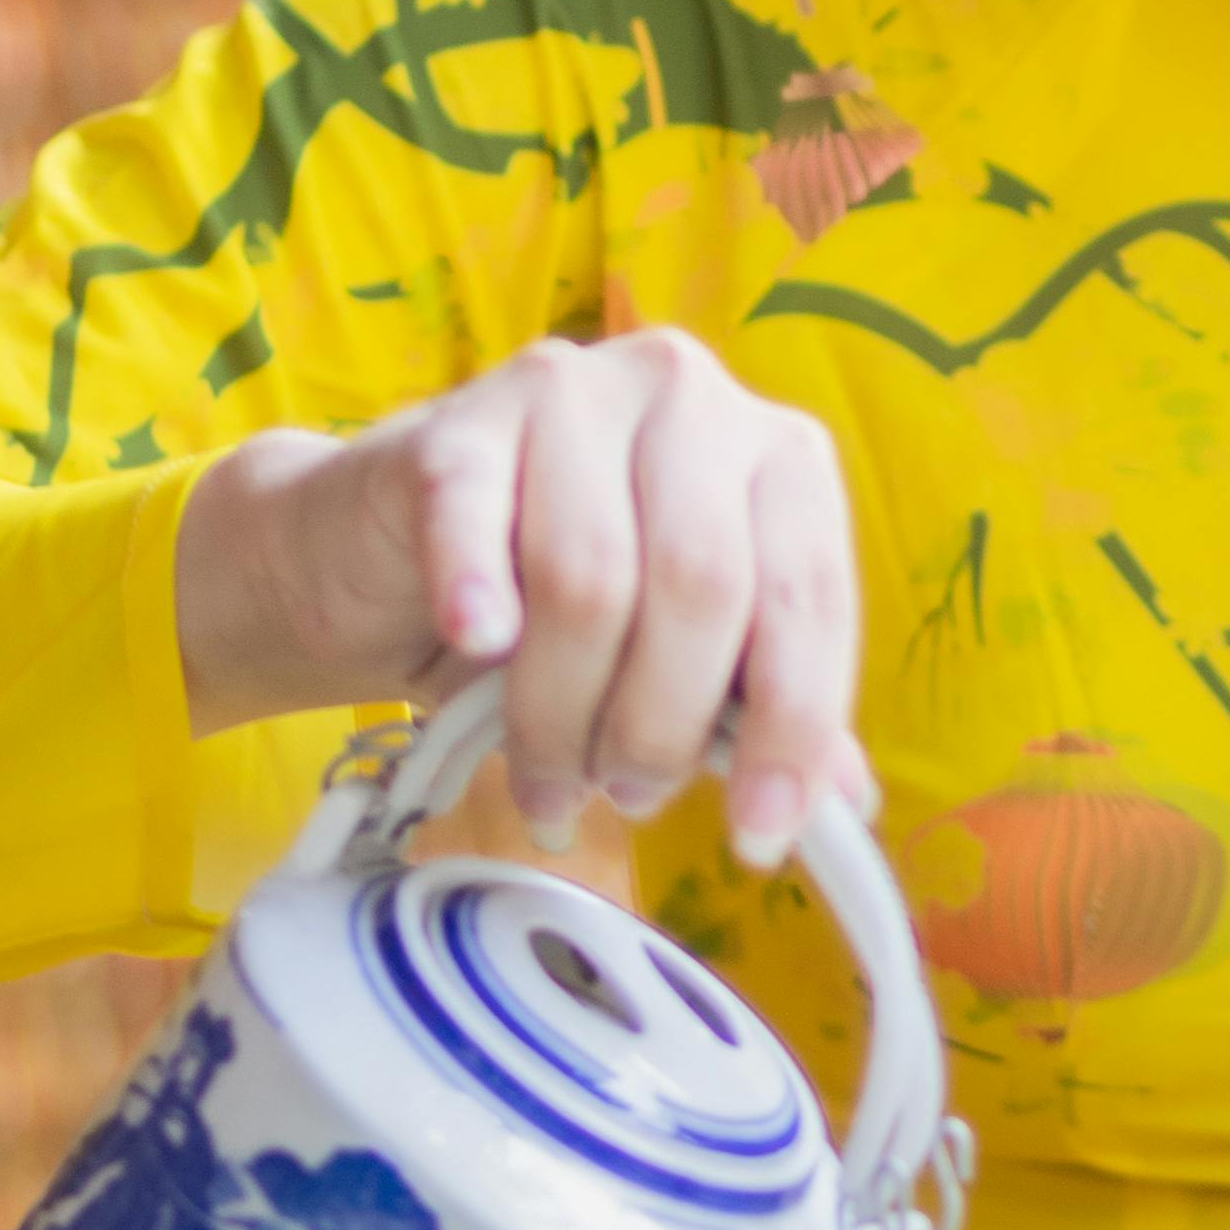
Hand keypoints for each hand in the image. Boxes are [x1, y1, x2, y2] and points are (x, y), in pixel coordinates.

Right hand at [171, 332, 864, 862]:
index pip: (808, 594)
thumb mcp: (676, 659)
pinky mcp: (458, 422)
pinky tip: (477, 646)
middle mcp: (691, 398)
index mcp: (777, 455)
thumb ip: (760, 709)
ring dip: (563, 709)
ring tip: (549, 772)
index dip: (792, 727)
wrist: (385, 559)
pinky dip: (477, 595)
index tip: (759, 836)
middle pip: (701, 583)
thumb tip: (843, 805)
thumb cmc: (555, 612)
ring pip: (588, 576)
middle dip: (662, 723)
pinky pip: (475, 517)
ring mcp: (573, 393)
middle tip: (625, 794)